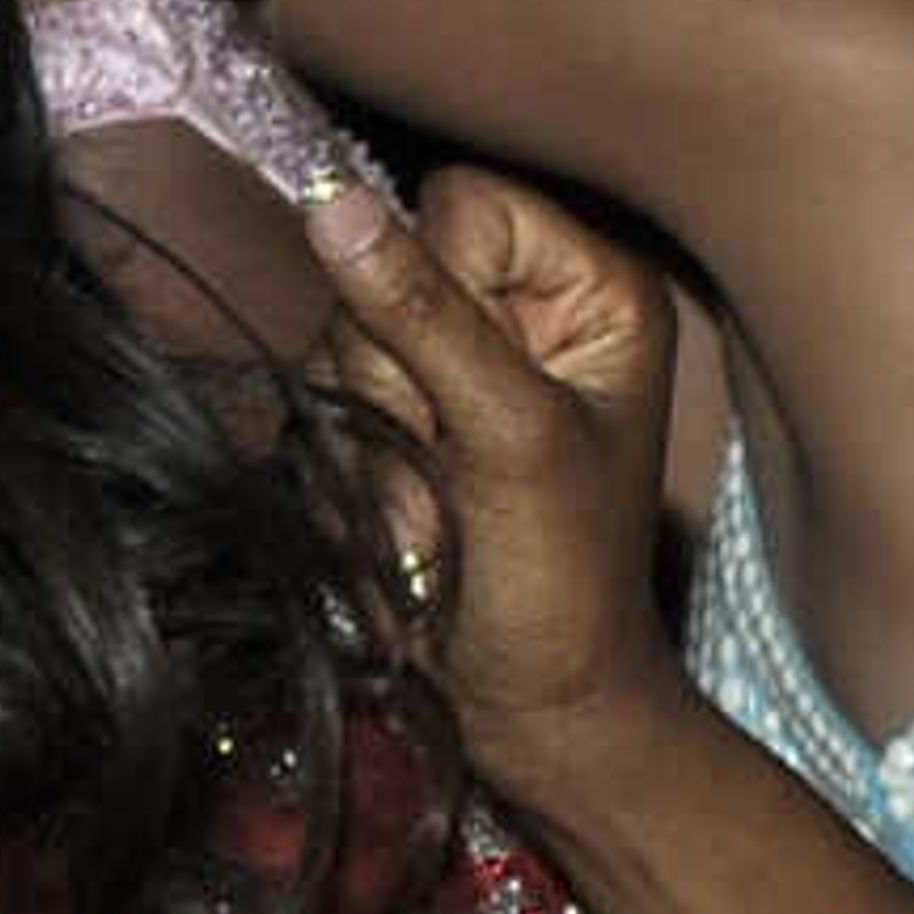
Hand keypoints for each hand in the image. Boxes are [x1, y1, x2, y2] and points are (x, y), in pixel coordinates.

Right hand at [307, 167, 685, 811]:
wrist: (536, 711)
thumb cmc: (562, 590)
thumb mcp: (510, 442)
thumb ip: (425, 318)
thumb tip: (330, 202)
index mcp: (590, 290)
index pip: (461, 205)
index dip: (439, 289)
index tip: (474, 394)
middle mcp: (522, 310)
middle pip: (384, 268)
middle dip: (400, 386)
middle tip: (454, 478)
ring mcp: (455, 365)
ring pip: (342, 340)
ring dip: (373, 441)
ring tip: (437, 516)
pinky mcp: (400, 418)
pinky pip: (323, 400)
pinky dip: (354, 472)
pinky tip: (409, 525)